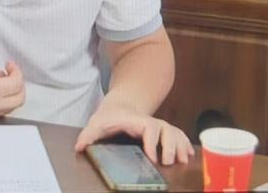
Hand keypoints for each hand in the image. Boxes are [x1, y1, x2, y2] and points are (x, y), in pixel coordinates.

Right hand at [0, 57, 24, 118]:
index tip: (8, 64)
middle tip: (9, 72)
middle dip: (19, 84)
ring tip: (0, 80)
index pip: (17, 84)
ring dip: (12, 93)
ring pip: (12, 106)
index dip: (17, 71)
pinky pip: (2, 110)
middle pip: (19, 98)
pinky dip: (5, 100)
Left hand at [75, 100, 193, 165]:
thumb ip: (88, 134)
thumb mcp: (97, 122)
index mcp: (136, 120)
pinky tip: (189, 155)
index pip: (148, 127)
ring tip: (183, 160)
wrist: (122, 104)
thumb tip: (78, 147)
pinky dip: (185, 143)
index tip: (153, 158)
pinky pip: (178, 135)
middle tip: (168, 163)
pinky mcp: (163, 130)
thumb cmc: (110, 115)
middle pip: (166, 130)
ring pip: (175, 132)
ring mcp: (158, 125)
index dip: (152, 142)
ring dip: (180, 146)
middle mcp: (150, 122)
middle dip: (170, 146)